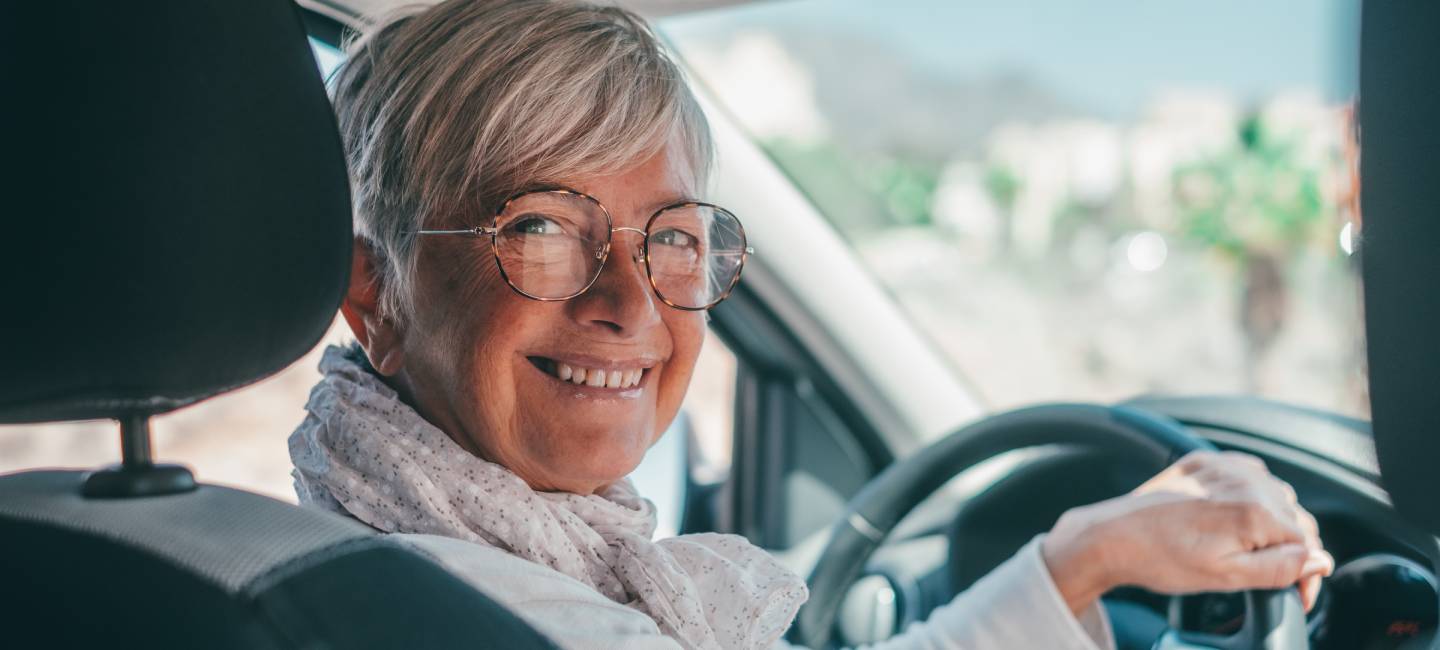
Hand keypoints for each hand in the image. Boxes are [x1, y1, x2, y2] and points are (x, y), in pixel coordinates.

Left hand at [1041, 451, 1333, 613]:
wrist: (1113, 535)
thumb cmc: (1163, 559)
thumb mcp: (1227, 577)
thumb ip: (1280, 568)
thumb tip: (1320, 560)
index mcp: (1255, 510)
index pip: (1308, 542)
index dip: (1305, 573)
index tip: (1296, 594)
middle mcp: (1246, 480)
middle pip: (1295, 517)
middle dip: (1290, 547)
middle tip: (1269, 575)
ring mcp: (1224, 466)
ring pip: (1274, 495)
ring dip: (1271, 520)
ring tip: (1245, 547)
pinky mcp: (1204, 461)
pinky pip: (1247, 475)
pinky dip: (1249, 495)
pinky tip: (1231, 517)